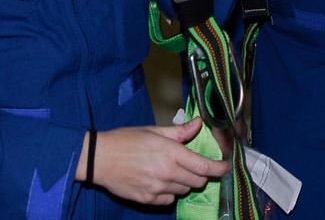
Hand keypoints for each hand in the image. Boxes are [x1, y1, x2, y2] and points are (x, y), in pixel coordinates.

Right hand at [79, 118, 229, 205]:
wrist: (99, 158)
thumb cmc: (125, 140)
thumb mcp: (154, 130)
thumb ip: (179, 131)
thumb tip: (198, 124)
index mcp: (171, 153)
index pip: (204, 166)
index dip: (220, 168)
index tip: (225, 166)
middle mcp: (167, 173)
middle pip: (198, 181)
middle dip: (202, 174)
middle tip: (194, 164)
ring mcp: (158, 188)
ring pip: (185, 190)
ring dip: (186, 182)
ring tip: (174, 170)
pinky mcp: (148, 199)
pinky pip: (169, 199)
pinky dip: (171, 191)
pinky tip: (161, 181)